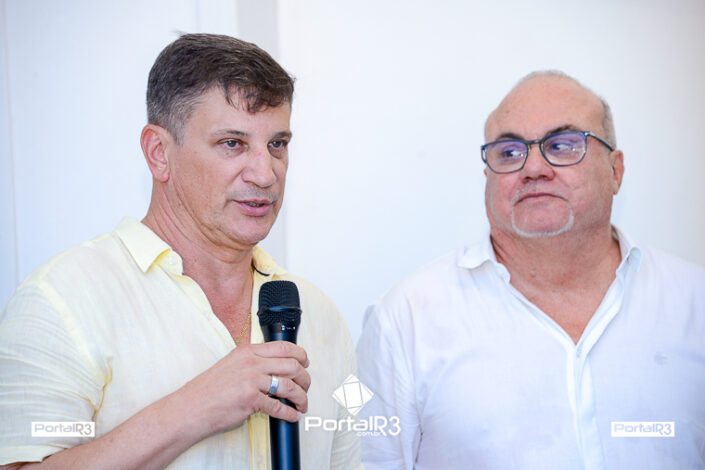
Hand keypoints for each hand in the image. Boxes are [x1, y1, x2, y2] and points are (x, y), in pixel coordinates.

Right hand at [177, 341, 310, 438]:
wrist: (190, 408)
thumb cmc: (209, 390)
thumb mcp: (231, 364)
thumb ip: (253, 363)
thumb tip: (276, 370)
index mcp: (247, 351)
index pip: (284, 347)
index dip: (301, 355)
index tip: (306, 363)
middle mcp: (251, 363)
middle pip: (292, 365)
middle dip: (305, 378)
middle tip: (305, 387)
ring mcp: (251, 380)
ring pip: (290, 386)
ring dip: (301, 397)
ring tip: (302, 404)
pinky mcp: (250, 399)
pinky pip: (279, 407)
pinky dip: (289, 413)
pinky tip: (292, 416)